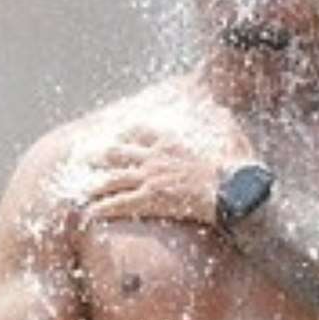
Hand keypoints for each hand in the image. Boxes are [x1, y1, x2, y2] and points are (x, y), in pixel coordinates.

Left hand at [75, 102, 253, 228]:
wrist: (230, 191)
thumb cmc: (232, 167)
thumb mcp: (228, 134)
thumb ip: (222, 120)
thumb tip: (222, 106)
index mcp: (171, 141)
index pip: (140, 131)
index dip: (126, 134)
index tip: (119, 136)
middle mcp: (154, 157)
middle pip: (119, 153)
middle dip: (103, 157)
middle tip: (90, 160)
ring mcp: (149, 178)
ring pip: (113, 179)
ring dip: (97, 185)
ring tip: (86, 191)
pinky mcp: (149, 200)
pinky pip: (118, 203)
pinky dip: (103, 207)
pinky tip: (91, 212)